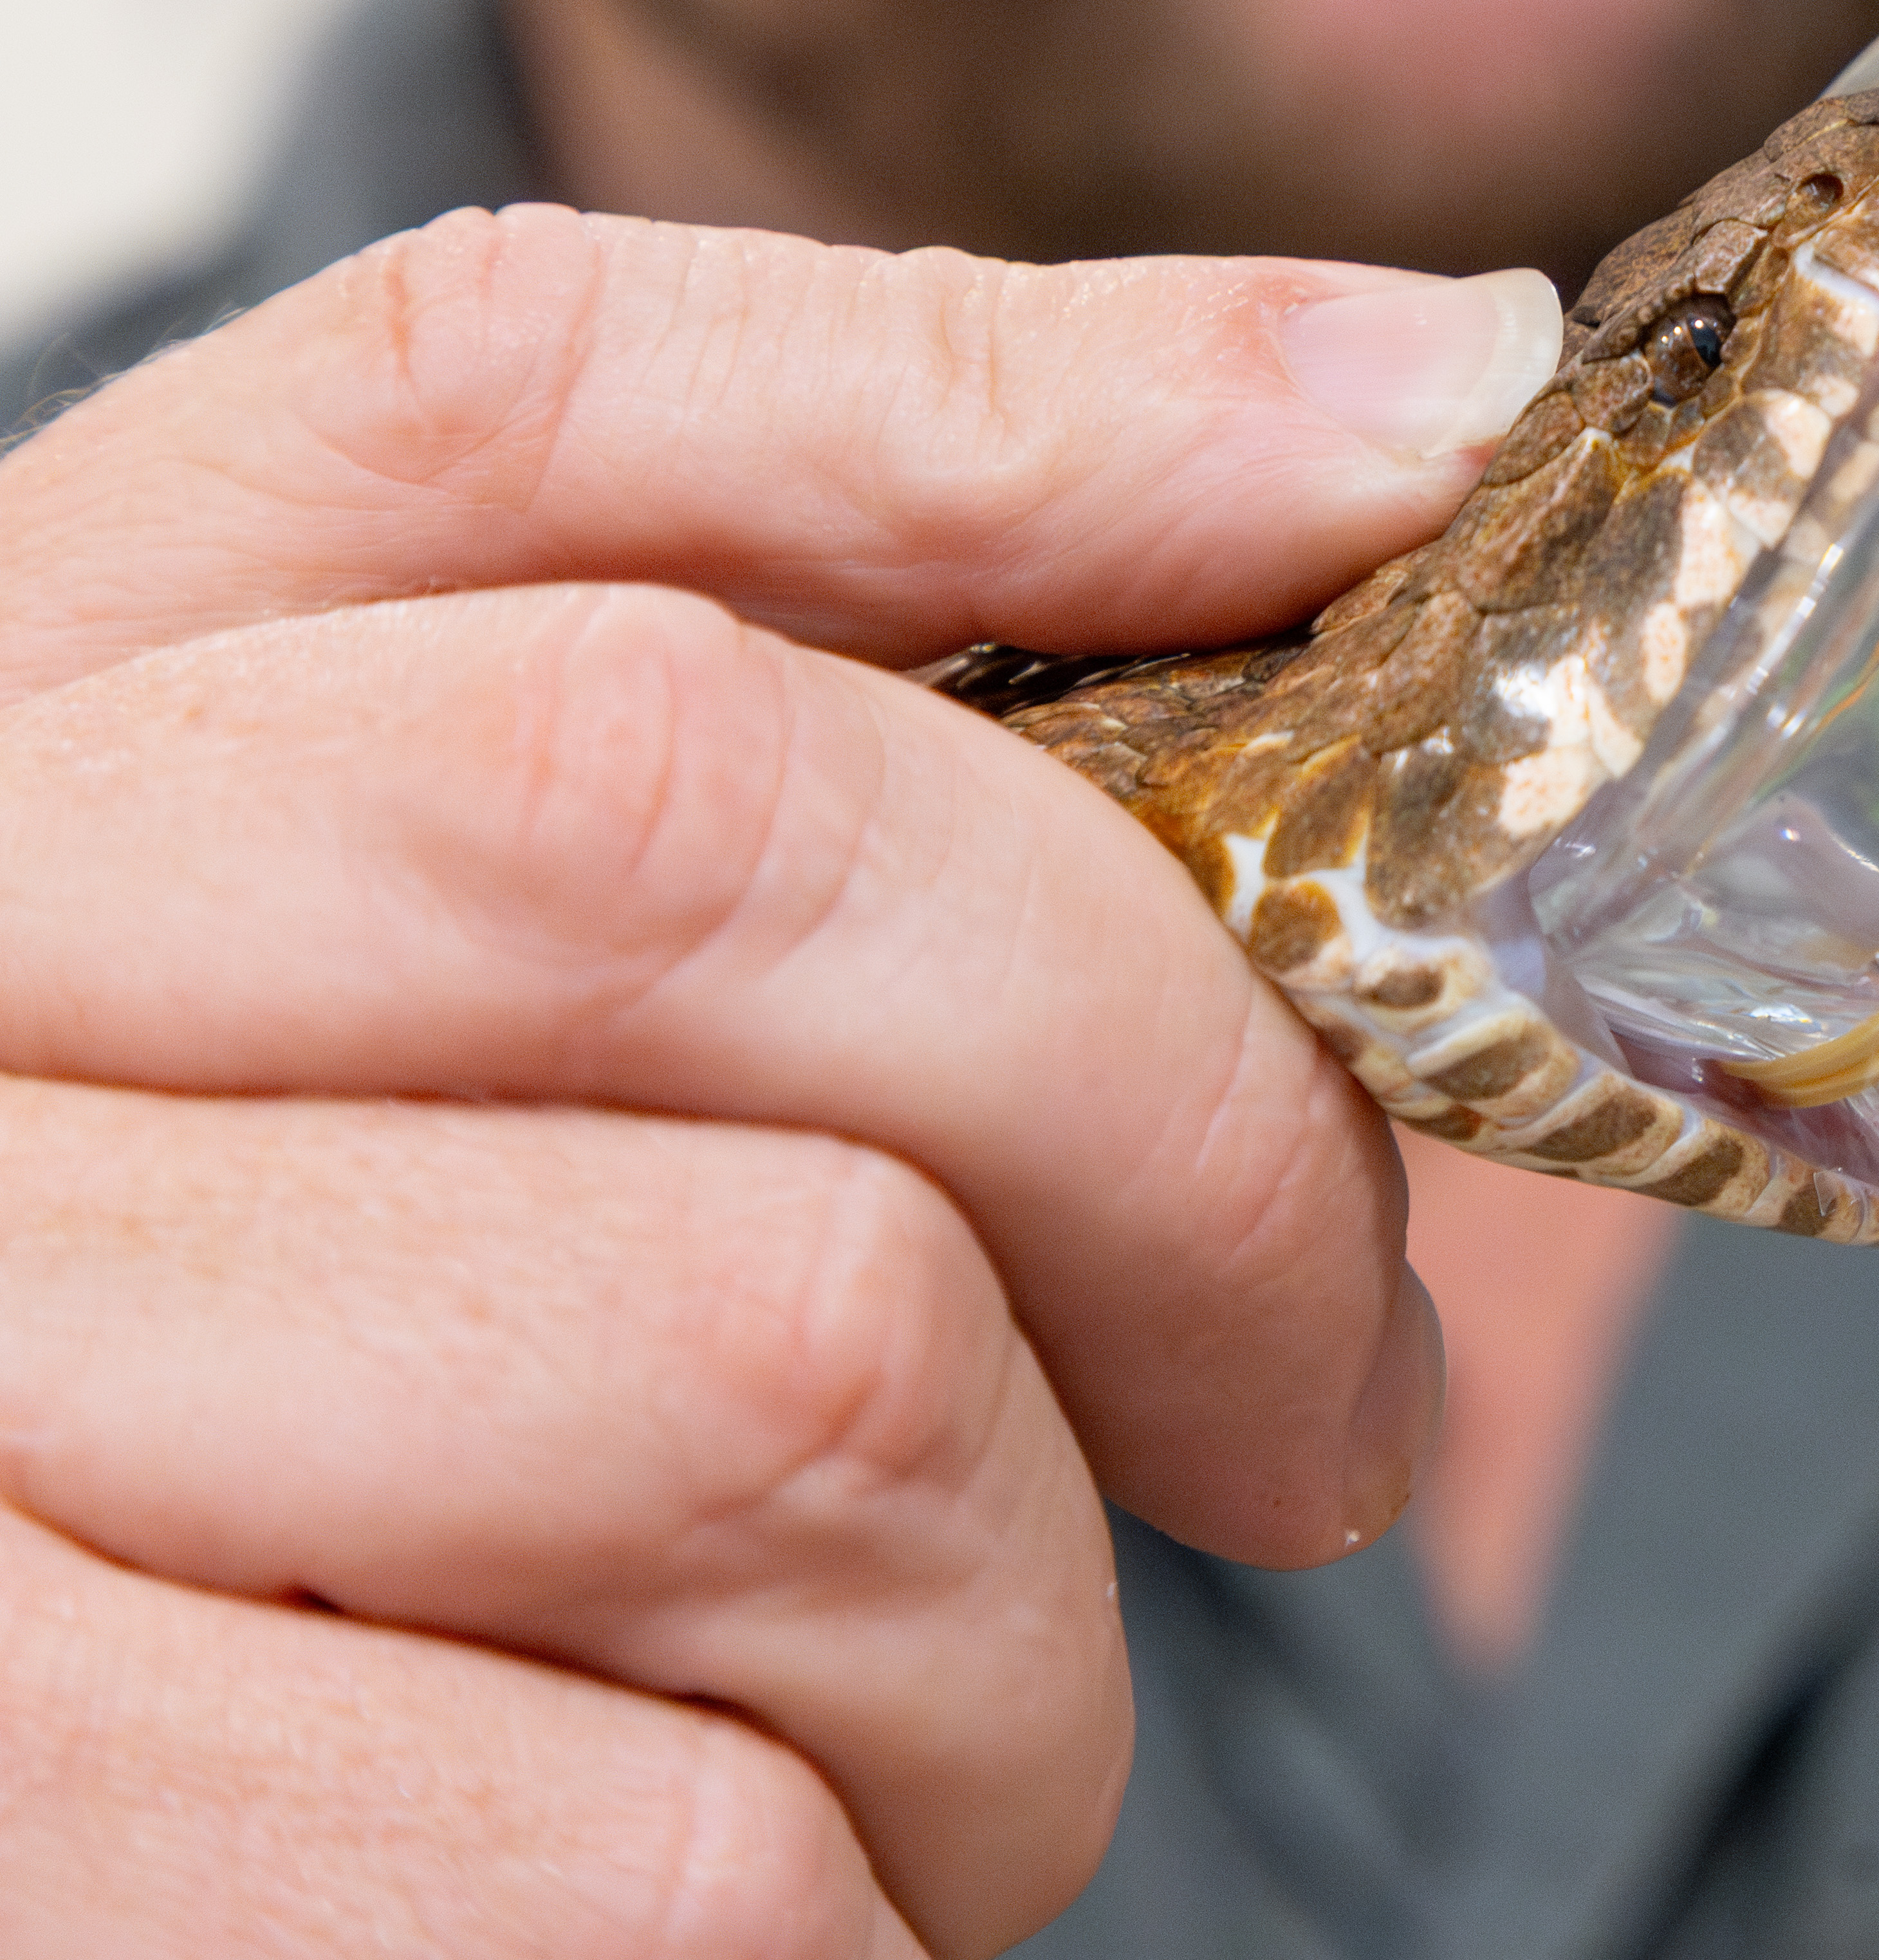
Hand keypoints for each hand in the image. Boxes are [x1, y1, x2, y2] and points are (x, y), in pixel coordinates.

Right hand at [0, 211, 1558, 1952]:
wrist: (141, 1856)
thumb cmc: (401, 1422)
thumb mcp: (516, 976)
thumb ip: (901, 592)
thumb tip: (1417, 391)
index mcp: (9, 758)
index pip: (497, 393)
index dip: (1027, 435)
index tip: (1410, 494)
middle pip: (694, 837)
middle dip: (1174, 1122)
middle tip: (1309, 1379)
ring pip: (792, 1362)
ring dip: (1018, 1620)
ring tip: (933, 1705)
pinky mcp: (52, 1859)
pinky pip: (695, 1851)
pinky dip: (855, 1896)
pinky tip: (753, 1871)